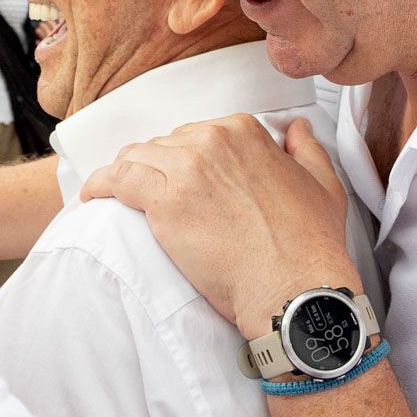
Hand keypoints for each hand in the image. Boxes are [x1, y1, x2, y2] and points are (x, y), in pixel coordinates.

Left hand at [80, 115, 357, 337]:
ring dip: (127, 173)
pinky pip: (117, 179)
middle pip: (165, 144)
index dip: (186, 157)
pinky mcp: (162, 201)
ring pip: (137, 157)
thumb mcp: (323, 185)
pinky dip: (100, 184)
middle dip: (158, 167)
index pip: (196, 133)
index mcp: (244, 131)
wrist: (293, 288)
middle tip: (152, 193)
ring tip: (116, 190)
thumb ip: (306, 149)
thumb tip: (296, 128)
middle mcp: (211, 140)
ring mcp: (185, 168)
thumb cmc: (310, 246)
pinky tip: (93, 195)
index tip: (180, 177)